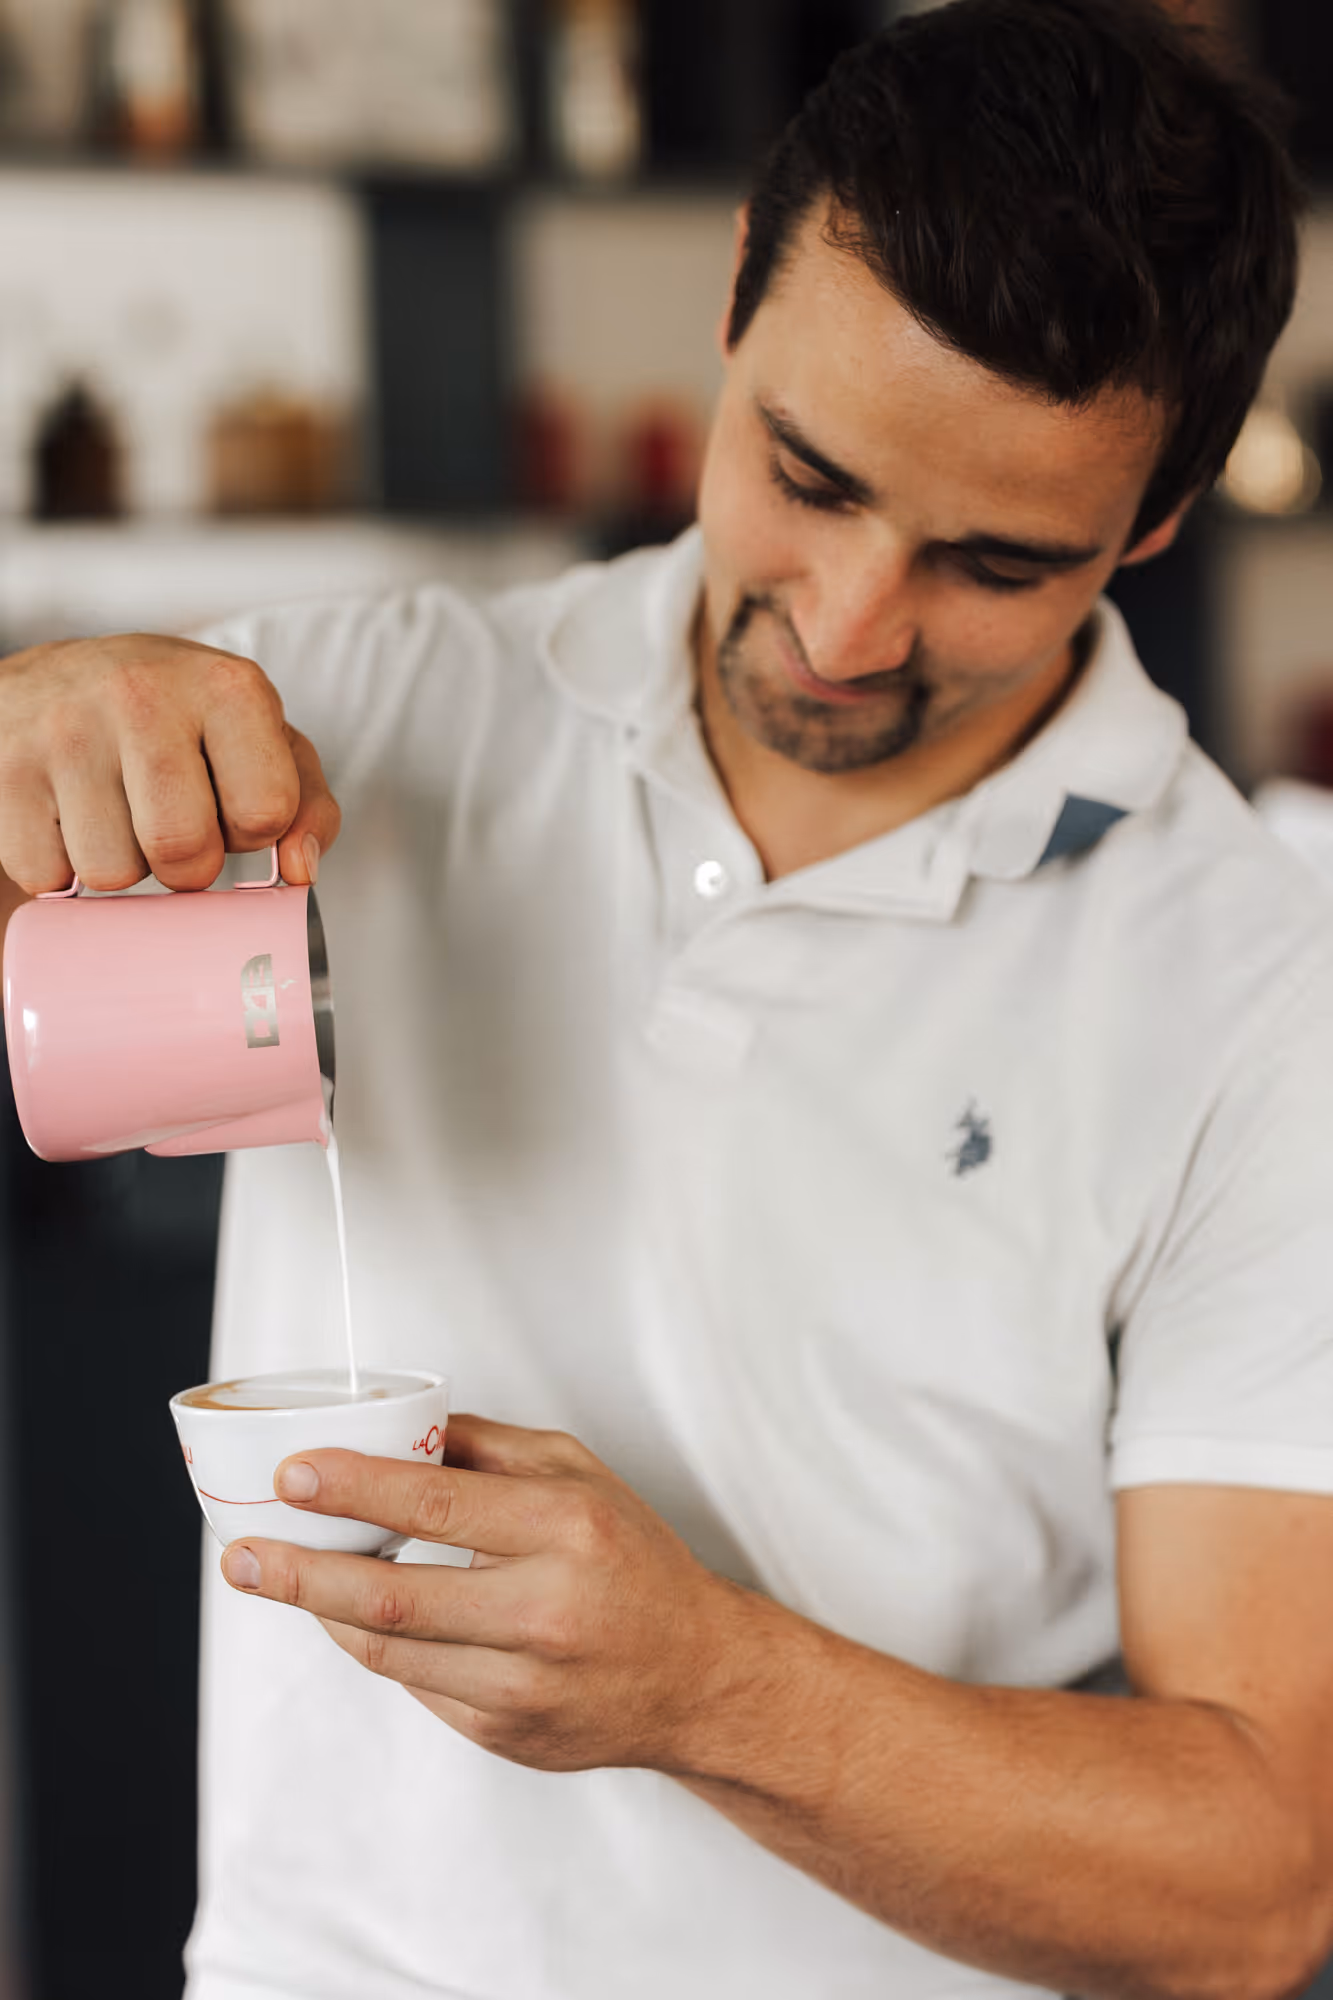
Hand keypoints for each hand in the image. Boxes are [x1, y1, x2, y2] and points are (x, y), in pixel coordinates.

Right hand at [0, 633, 338, 893]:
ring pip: (113, 874)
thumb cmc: (176, 723)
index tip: (229, 805)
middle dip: (187, 864)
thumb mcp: (259, 740)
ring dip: (122, 865)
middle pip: (184, 852)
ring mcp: (65, 730)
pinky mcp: (5, 771)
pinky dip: (62, 867)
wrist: (55, 684)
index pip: (266, 814)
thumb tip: (300, 870)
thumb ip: (307, 805)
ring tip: (117, 811)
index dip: (250, 831)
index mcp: (226, 685)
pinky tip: (69, 817)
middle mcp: (142, 694)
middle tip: (170, 822)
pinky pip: (48, 877)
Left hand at [219, 1415, 748, 1774]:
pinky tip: (351, 1613)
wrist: (696, 1677)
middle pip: (394, 1596)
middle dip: (301, 1572)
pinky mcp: (503, 1732)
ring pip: (391, 1649)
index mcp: (566, 1529)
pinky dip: (377, 1644)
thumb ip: (490, 1449)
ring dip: (321, 1609)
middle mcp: (545, 1610)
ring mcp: (522, 1683)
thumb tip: (400, 1430)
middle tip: (242, 1552)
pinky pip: (415, 1684)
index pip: (437, 1506)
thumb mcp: (581, 1476)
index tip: (294, 1474)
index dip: (354, 1489)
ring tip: (272, 1574)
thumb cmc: (636, 1563)